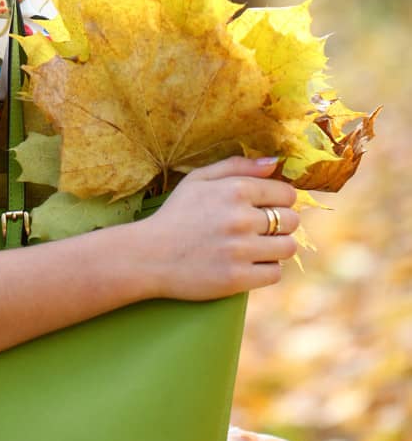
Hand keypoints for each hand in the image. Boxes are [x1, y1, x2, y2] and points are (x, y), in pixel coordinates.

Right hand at [136, 156, 298, 300]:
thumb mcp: (198, 180)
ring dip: (276, 248)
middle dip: (281, 224)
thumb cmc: (175, 215)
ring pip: (287, 248)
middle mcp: (241, 219)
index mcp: (235, 190)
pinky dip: (265, 269)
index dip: (280, 201)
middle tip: (261, 229)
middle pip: (292, 221)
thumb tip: (274, 163)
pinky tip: (248, 264)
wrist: (148, 256)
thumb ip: (237, 166)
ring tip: (256, 247)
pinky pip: (275, 273)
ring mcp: (240, 250)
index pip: (287, 194)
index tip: (267, 208)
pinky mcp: (238, 278)